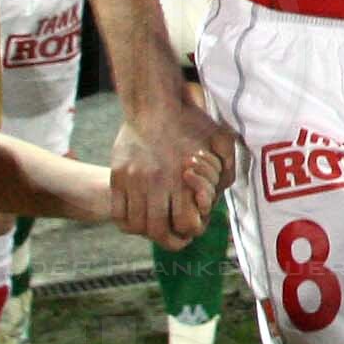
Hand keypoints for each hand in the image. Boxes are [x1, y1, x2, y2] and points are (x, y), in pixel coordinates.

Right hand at [112, 83, 238, 242]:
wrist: (153, 103)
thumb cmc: (190, 122)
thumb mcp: (220, 140)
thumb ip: (226, 169)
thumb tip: (221, 195)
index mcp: (182, 177)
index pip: (185, 222)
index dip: (192, 229)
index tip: (194, 226)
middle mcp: (156, 183)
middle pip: (158, 231)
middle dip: (171, 241)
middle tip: (177, 239)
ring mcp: (133, 181)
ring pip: (136, 226)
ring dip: (148, 233)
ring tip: (157, 229)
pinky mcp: (118, 177)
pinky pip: (117, 213)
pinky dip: (127, 223)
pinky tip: (138, 219)